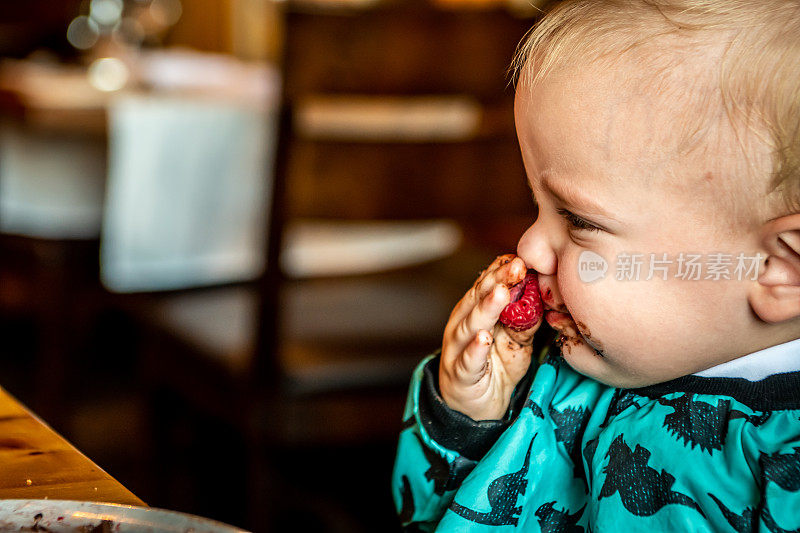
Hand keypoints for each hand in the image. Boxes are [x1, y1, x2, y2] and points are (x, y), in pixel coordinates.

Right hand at [439, 254, 541, 419]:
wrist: (476, 406)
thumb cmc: (495, 365)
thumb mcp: (515, 339)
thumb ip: (524, 318)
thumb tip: (541, 294)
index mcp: (474, 311)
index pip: (487, 285)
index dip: (502, 271)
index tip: (521, 257)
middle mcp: (463, 324)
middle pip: (478, 298)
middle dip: (497, 281)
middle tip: (517, 266)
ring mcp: (458, 348)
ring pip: (471, 325)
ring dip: (486, 309)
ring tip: (501, 294)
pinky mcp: (460, 374)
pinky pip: (468, 360)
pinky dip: (475, 349)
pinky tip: (483, 338)